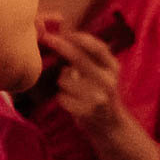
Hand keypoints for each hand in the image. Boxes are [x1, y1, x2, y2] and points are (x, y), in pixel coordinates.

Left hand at [39, 29, 159, 159]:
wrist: (111, 127)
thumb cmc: (101, 94)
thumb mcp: (105, 74)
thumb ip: (90, 58)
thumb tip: (65, 36)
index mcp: (113, 68)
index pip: (96, 47)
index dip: (78, 38)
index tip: (63, 32)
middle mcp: (107, 81)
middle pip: (77, 58)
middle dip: (59, 46)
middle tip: (46, 38)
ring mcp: (97, 97)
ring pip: (64, 79)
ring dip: (62, 82)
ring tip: (73, 90)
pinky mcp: (86, 112)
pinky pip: (62, 97)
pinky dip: (62, 98)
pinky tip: (73, 103)